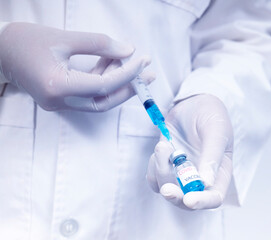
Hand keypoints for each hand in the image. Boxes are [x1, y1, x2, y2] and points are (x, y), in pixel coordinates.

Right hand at [0, 22, 151, 110]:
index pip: (103, 86)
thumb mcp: (65, 37)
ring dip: (117, 83)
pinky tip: (113, 64)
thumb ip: (99, 44)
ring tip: (134, 65)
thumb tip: (128, 51)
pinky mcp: (60, 99)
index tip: (143, 62)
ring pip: (98, 99)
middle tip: (148, 74)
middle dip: (129, 87)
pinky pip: (88, 94)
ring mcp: (59, 103)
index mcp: (58, 86)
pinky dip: (102, 80)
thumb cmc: (26, 40)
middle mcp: (59, 101)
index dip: (126, 74)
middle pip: (104, 101)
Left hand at [147, 94, 233, 209]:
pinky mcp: (166, 165)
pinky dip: (153, 166)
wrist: (193, 102)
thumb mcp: (216, 131)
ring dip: (161, 172)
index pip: (214, 197)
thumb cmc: (211, 115)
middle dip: (175, 195)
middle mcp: (200, 177)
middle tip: (167, 188)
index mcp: (219, 173)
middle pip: (187, 200)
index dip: (203, 202)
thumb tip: (206, 183)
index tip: (190, 199)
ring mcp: (181, 172)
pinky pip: (154, 177)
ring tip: (164, 147)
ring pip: (167, 188)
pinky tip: (162, 148)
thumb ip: (212, 156)